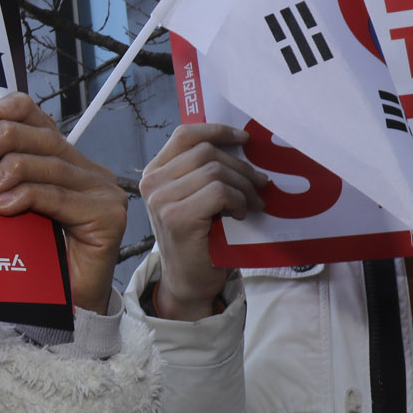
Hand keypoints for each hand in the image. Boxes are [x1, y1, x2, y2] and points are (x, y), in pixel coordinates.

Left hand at [0, 93, 128, 313]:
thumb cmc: (38, 261)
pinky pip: (61, 198)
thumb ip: (7, 183)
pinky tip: (3, 205)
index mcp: (69, 165)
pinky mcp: (108, 217)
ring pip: (53, 169)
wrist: (67, 307)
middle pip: (48, 141)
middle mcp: (91, 174)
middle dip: (8, 139)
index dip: (21, 110)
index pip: (46, 126)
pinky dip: (28, 197)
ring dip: (14, 171)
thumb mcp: (16, 212)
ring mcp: (104, 194)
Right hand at [139, 124, 268, 320]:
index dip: (217, 130)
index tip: (244, 139)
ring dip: (243, 186)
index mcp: (155, 172)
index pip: (185, 134)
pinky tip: (241, 214)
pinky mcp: (177, 218)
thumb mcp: (195, 197)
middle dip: (241, 166)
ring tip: (253, 203)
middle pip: (206, 152)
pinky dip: (238, 200)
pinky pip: (218, 192)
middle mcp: (152, 183)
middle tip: (260, 183)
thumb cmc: (199, 238)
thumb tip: (242, 144)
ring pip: (215, 171)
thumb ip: (204, 171)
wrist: (189, 281)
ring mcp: (162, 200)